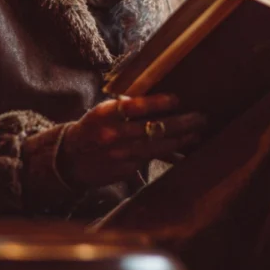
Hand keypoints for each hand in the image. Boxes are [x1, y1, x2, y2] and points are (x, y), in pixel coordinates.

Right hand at [58, 94, 205, 188]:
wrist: (69, 158)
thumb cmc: (93, 128)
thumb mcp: (104, 111)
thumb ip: (127, 107)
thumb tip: (160, 102)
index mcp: (106, 114)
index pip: (135, 107)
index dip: (157, 103)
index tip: (177, 99)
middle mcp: (113, 134)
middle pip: (152, 129)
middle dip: (180, 123)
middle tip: (200, 117)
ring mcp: (119, 155)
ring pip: (156, 148)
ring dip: (180, 140)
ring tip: (197, 133)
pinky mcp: (125, 171)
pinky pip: (151, 162)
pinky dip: (169, 157)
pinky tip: (184, 152)